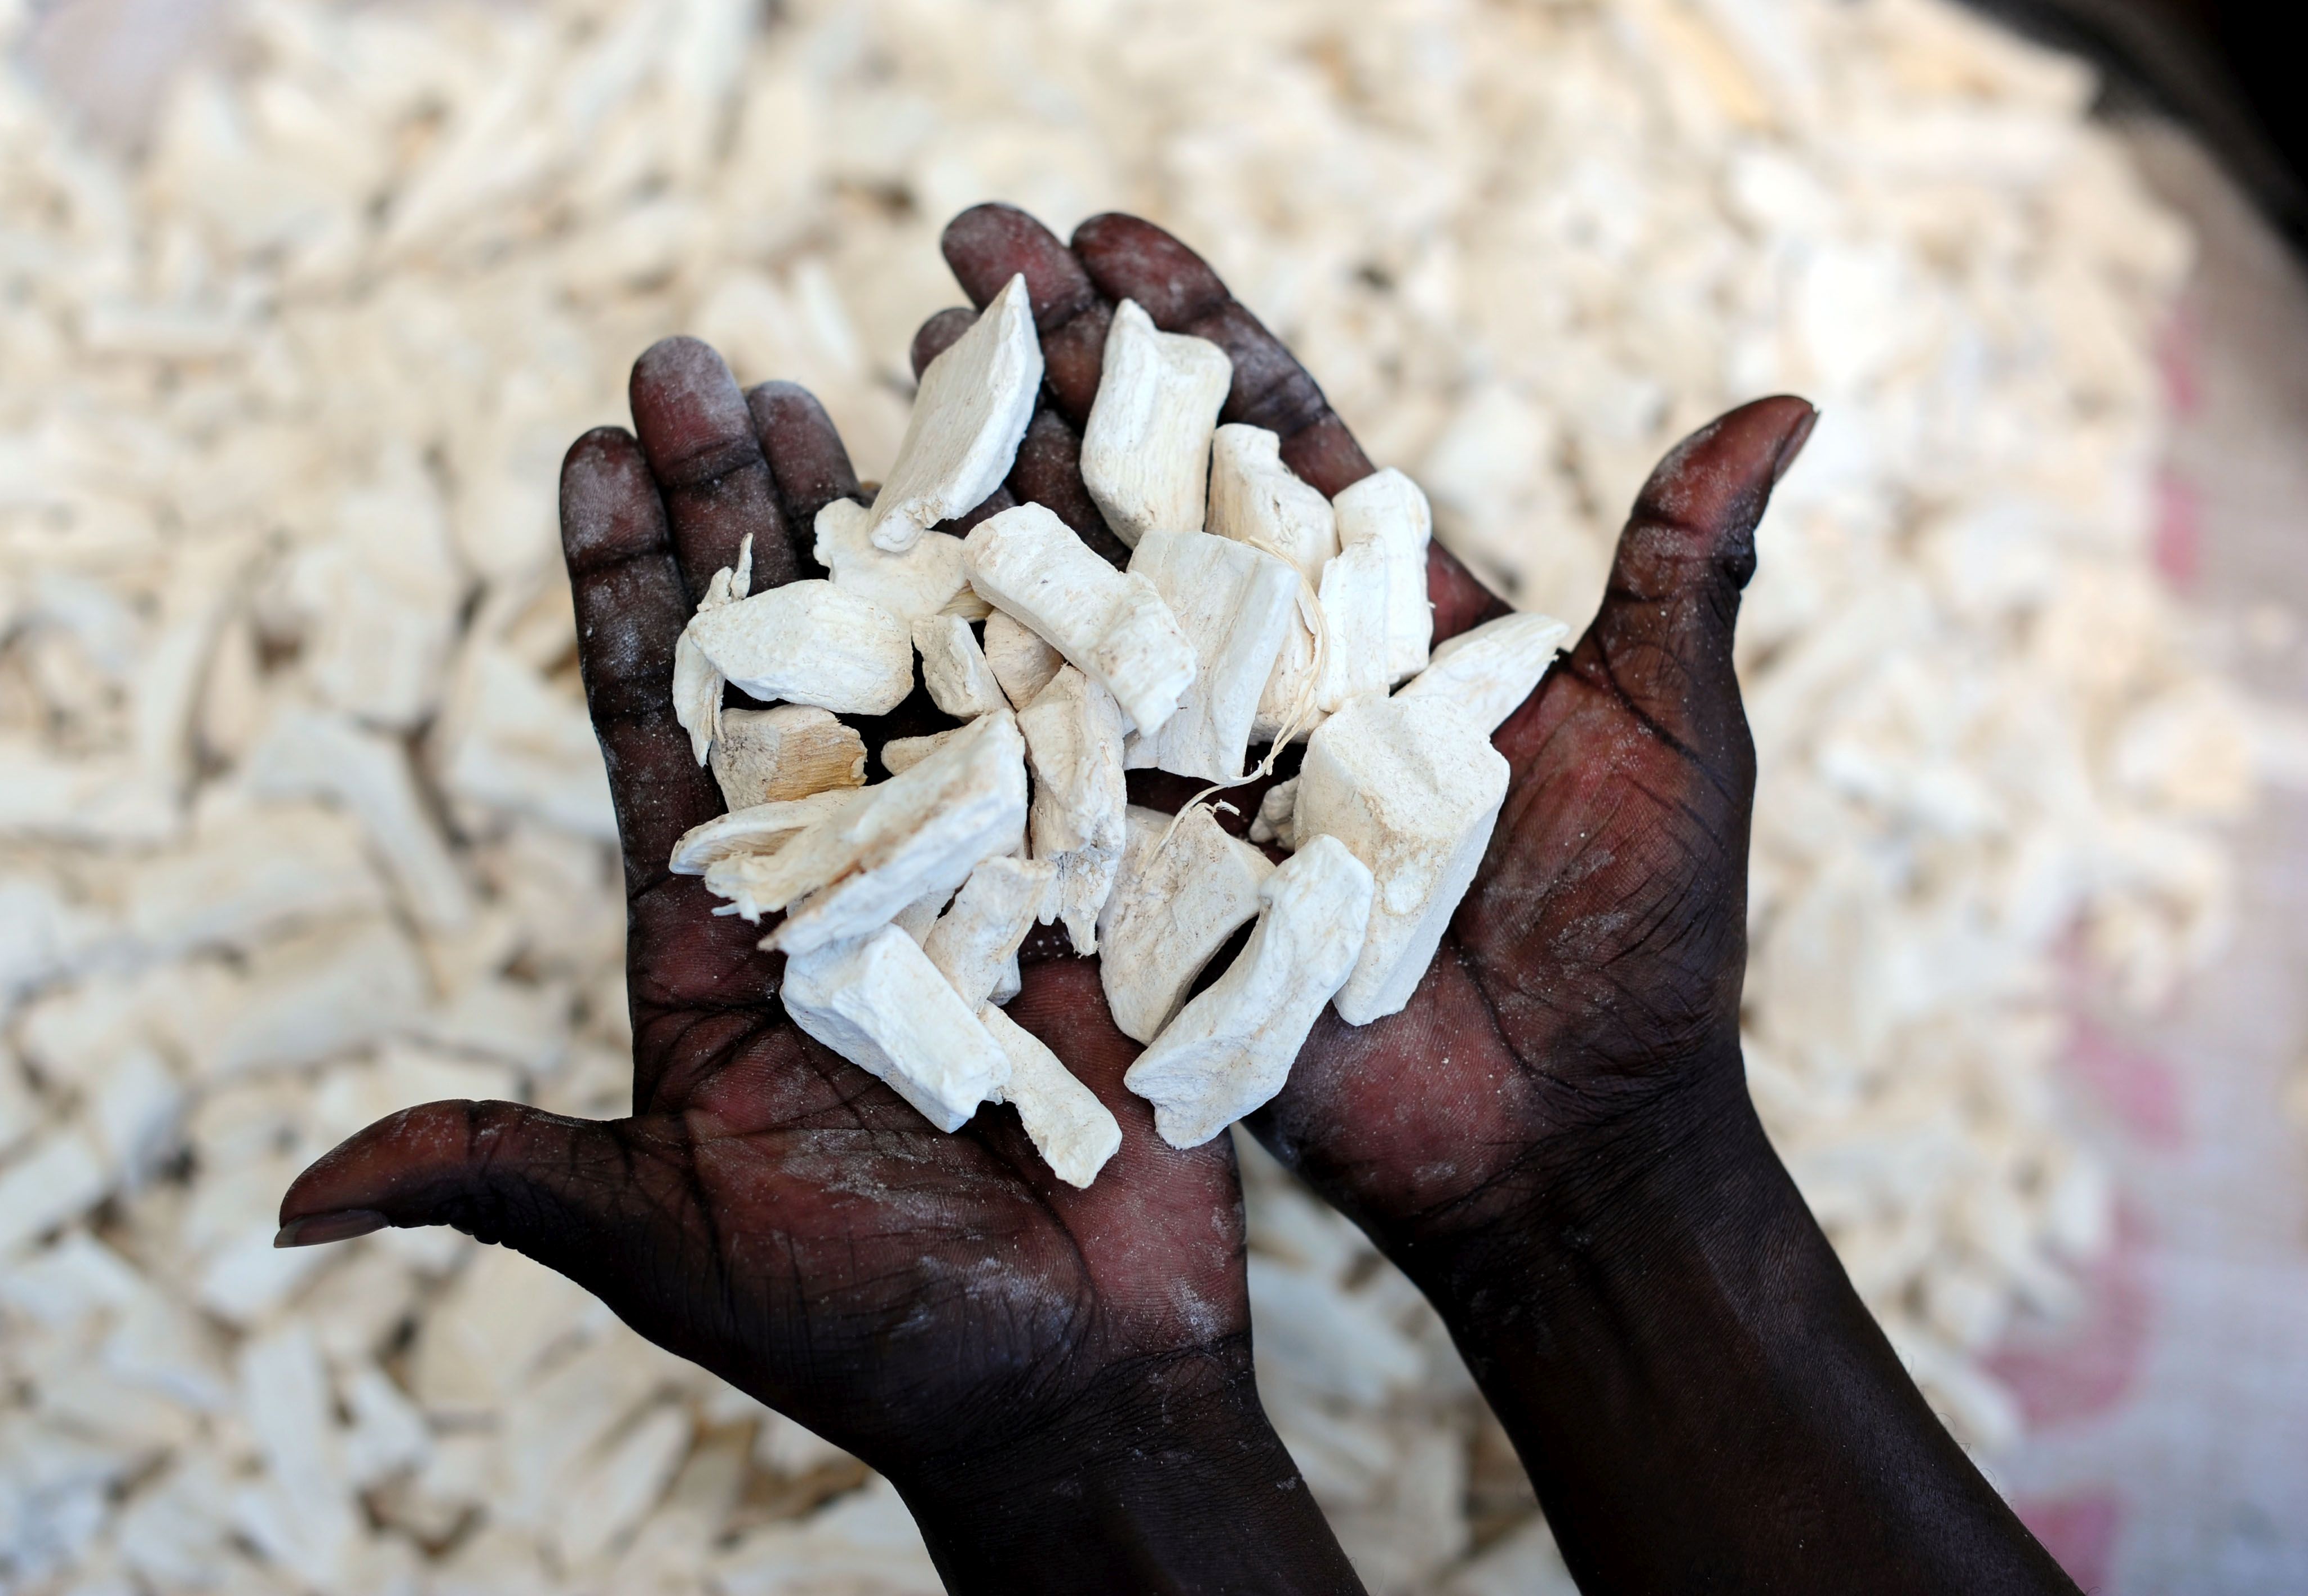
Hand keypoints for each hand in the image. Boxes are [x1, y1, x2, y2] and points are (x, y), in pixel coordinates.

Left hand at [279, 330, 1360, 1589]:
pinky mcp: (1101, 879)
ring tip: (836, 378)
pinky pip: (1079, 720)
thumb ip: (514, 1175)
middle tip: (688, 358)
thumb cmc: (870, 1335)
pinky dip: (1061, 604)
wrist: (1075, 1383)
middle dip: (732, 510)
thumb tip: (300, 1200)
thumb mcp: (672, 1247)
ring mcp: (978, 864)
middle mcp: (846, 874)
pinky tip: (1036, 486)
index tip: (582, 455)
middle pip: (781, 656)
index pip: (656, 728)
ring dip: (884, 519)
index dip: (617, 592)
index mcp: (729, 936)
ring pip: (924, 656)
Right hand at [931, 209, 2072, 1592]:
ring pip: (1075, 612)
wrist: (1563, 1136)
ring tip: (906, 379)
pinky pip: (1047, 772)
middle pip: (1143, 496)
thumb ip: (1681, 571)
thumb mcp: (1670, 735)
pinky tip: (885, 583)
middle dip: (1051, 377)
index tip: (1103, 240)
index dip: (1188, 335)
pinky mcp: (1148, 878)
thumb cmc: (1636, 939)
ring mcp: (1195, 774)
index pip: (1272, 440)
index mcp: (1380, 620)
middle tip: (964, 262)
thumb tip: (1791, 402)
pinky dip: (972, 684)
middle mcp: (1269, 679)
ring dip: (988, 491)